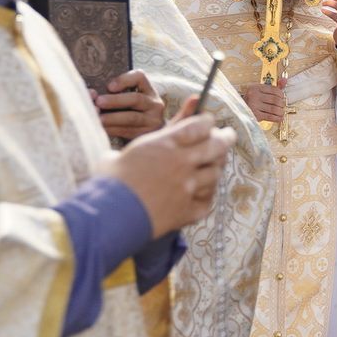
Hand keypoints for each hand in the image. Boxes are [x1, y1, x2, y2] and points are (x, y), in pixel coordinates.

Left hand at [93, 69, 165, 141]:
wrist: (149, 132)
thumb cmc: (131, 112)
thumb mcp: (128, 99)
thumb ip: (112, 94)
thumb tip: (91, 94)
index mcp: (148, 90)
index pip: (139, 77)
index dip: (124, 80)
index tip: (109, 87)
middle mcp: (154, 104)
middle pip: (136, 99)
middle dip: (115, 100)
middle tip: (98, 102)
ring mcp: (152, 120)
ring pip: (132, 117)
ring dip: (112, 118)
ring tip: (99, 118)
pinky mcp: (146, 134)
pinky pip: (127, 131)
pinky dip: (112, 129)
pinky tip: (101, 128)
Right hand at [104, 112, 234, 236]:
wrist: (108, 214)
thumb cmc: (110, 179)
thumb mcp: (131, 149)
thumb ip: (158, 135)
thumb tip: (170, 124)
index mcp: (166, 144)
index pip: (200, 125)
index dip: (208, 122)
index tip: (209, 122)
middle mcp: (182, 163)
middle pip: (217, 146)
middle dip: (226, 138)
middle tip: (228, 136)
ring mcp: (188, 188)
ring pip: (215, 173)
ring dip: (215, 168)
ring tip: (213, 165)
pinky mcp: (187, 211)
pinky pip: (208, 201)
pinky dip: (207, 196)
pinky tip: (203, 193)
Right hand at [241, 79, 285, 125]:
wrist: (239, 110)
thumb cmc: (251, 101)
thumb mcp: (260, 91)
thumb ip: (273, 87)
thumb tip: (284, 80)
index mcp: (256, 88)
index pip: (274, 89)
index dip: (281, 94)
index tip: (282, 97)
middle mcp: (254, 95)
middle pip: (275, 100)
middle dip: (281, 104)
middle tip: (282, 106)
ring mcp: (254, 105)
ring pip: (273, 109)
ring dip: (280, 112)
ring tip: (281, 112)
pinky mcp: (255, 115)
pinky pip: (270, 117)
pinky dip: (277, 118)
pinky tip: (279, 118)